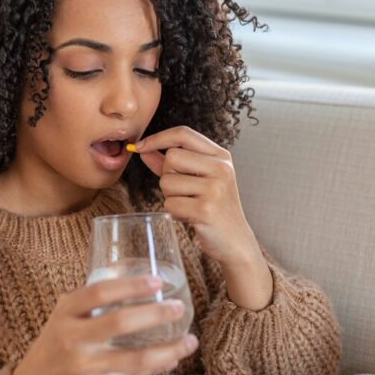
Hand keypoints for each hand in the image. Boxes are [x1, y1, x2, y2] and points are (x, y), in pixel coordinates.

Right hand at [12, 275, 198, 374]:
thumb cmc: (57, 341)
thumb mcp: (65, 314)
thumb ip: (92, 298)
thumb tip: (136, 276)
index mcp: (66, 311)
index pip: (100, 292)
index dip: (131, 286)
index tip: (157, 281)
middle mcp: (73, 337)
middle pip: (120, 322)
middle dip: (155, 314)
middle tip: (178, 307)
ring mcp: (84, 364)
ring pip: (134, 357)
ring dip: (168, 348)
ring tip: (190, 340)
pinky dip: (157, 365)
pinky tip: (172, 358)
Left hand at [132, 126, 259, 267]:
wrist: (235, 240)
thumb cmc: (212, 207)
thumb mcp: (196, 179)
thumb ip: (169, 163)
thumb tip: (143, 149)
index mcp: (221, 156)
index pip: (183, 134)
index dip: (158, 138)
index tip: (140, 147)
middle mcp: (221, 168)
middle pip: (172, 157)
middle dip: (168, 176)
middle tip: (184, 192)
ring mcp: (216, 188)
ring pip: (167, 182)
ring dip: (170, 197)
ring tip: (189, 205)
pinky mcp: (206, 209)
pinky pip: (170, 204)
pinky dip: (174, 212)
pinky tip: (190, 217)